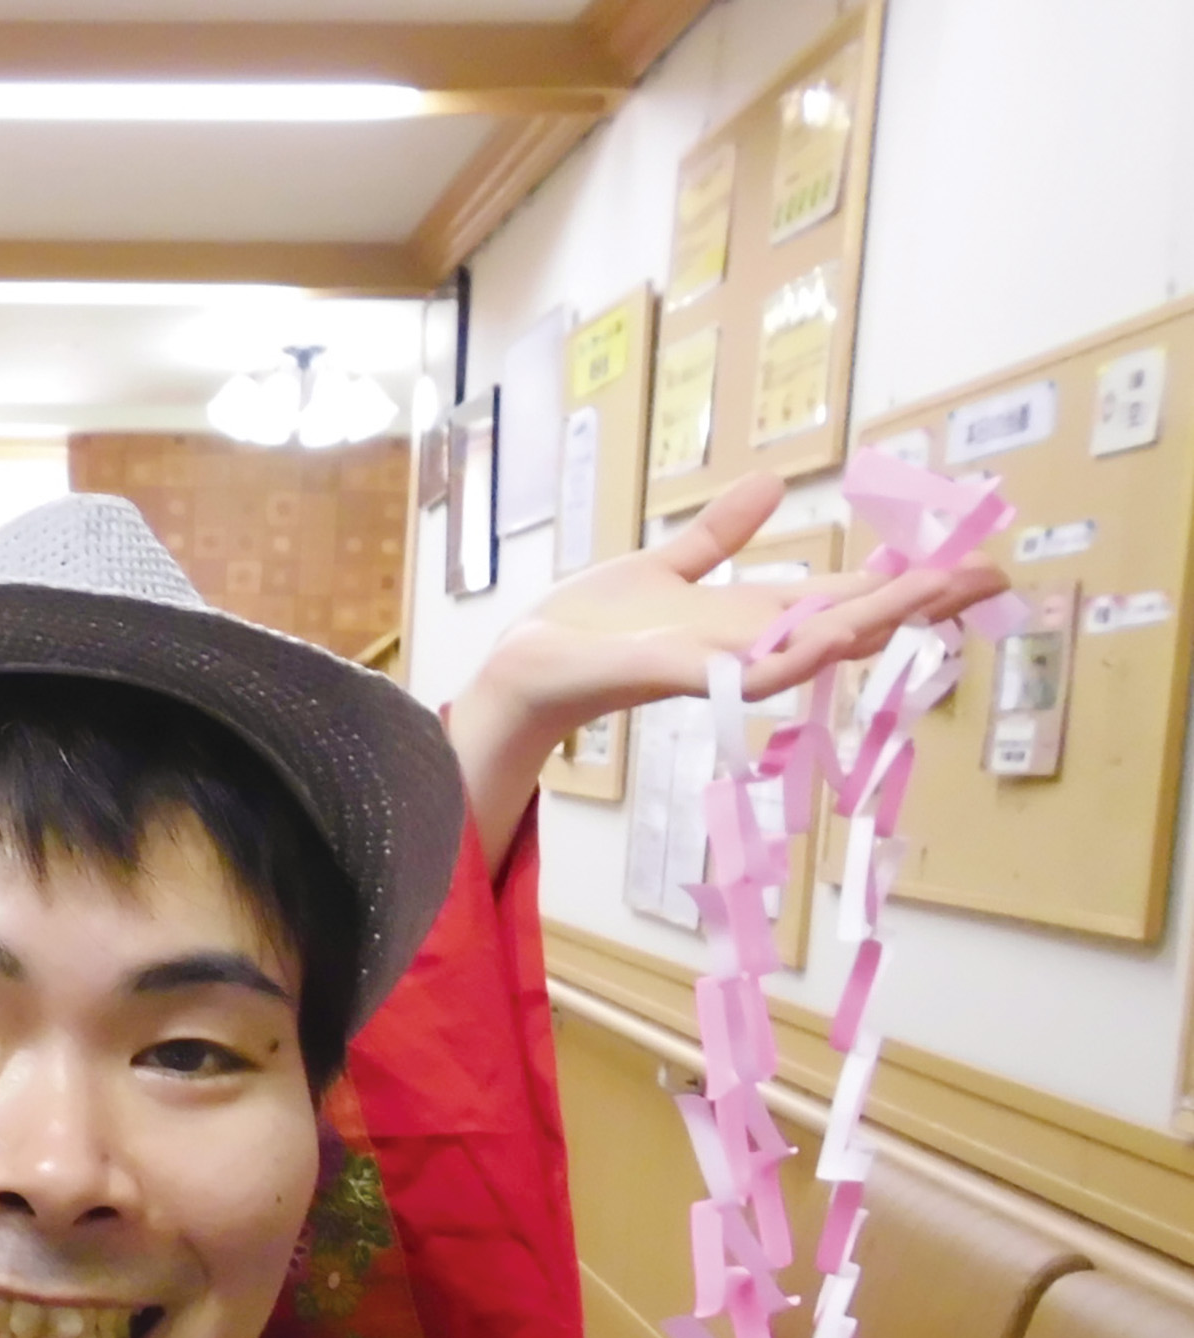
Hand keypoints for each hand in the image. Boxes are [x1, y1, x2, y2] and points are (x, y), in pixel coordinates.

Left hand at [473, 473, 1008, 736]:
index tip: (973, 563)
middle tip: (988, 577)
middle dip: (920, 601)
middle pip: (854, 620)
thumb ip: (720, 533)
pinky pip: (752, 674)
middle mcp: (750, 643)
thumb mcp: (666, 565)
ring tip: (935, 594)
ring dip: (877, 622)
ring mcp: (722, 665)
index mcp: (752, 615)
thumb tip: (774, 482)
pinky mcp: (682, 676)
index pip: (849, 595)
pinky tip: (837, 634)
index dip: (910, 580)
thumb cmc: (589, 624)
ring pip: (818, 647)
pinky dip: (795, 657)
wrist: (527, 661)